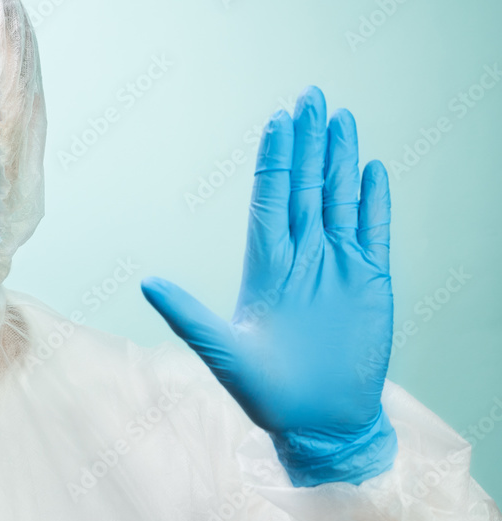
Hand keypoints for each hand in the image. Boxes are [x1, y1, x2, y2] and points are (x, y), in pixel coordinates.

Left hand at [141, 86, 397, 485]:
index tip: (278, 121)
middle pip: (307, 186)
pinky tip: (373, 170)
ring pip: (340, 199)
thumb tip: (145, 283)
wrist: (319, 423)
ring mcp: (338, 266)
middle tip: (310, 96)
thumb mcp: (223, 354)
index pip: (272, 198)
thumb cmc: (267, 394)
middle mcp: (302, 256)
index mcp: (267, 265)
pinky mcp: (371, 282)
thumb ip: (188, 316)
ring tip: (342, 117)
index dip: (276, 159)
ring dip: (341, 160)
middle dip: (308, 142)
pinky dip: (374, 201)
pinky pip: (374, 231)